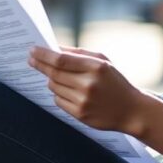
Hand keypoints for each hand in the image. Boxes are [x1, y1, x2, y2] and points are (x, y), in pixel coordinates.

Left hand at [28, 46, 144, 134]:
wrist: (131, 110)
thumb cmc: (115, 82)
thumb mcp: (103, 62)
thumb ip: (79, 53)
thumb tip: (54, 48)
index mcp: (95, 67)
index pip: (61, 60)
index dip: (44, 54)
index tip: (33, 50)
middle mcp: (88, 84)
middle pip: (54, 73)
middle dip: (40, 65)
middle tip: (31, 59)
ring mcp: (83, 100)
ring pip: (54, 86)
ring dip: (51, 80)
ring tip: (58, 77)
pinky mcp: (80, 114)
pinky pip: (58, 100)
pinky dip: (58, 93)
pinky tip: (68, 91)